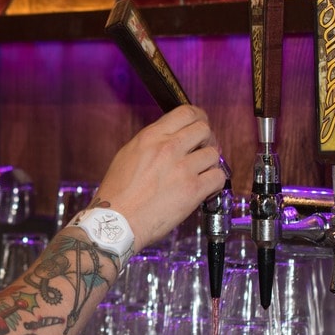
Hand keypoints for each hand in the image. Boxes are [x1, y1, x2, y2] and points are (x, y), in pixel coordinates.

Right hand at [91, 105, 224, 248]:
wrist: (116, 221)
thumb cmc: (117, 193)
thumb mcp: (128, 154)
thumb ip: (152, 142)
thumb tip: (171, 137)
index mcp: (152, 136)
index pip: (186, 112)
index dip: (199, 118)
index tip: (200, 127)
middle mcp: (169, 148)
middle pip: (204, 129)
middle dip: (207, 139)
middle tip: (202, 151)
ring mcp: (182, 168)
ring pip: (213, 154)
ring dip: (210, 163)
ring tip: (201, 173)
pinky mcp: (192, 190)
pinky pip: (218, 177)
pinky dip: (215, 182)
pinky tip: (205, 188)